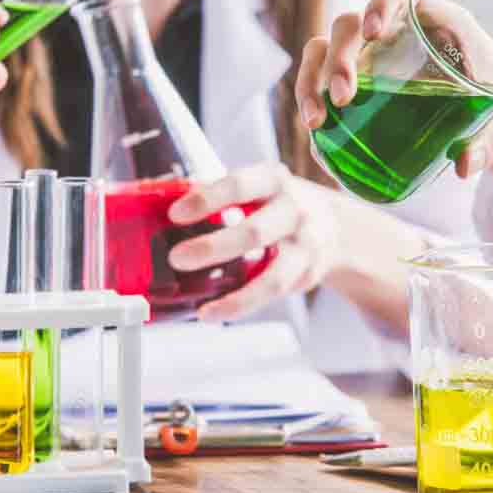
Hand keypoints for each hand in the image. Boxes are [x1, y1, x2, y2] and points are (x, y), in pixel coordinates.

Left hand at [166, 163, 341, 320]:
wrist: (336, 227)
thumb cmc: (278, 205)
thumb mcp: (256, 187)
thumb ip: (217, 195)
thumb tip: (155, 199)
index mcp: (272, 180)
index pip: (239, 185)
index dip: (207, 199)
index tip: (175, 214)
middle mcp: (293, 211)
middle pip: (255, 232)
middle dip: (213, 248)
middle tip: (176, 258)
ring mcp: (304, 245)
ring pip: (272, 276)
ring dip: (235, 295)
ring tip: (202, 308)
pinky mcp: (305, 274)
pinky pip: (272, 294)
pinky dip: (241, 306)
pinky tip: (214, 312)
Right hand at [294, 0, 492, 177]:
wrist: (490, 103)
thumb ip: (492, 140)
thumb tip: (466, 165)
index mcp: (433, 20)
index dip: (383, 2)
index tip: (374, 32)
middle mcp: (393, 30)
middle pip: (350, 25)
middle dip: (339, 58)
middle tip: (343, 99)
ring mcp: (369, 53)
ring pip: (324, 49)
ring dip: (312, 80)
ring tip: (315, 122)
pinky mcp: (356, 77)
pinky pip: (322, 77)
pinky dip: (312, 98)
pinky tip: (316, 131)